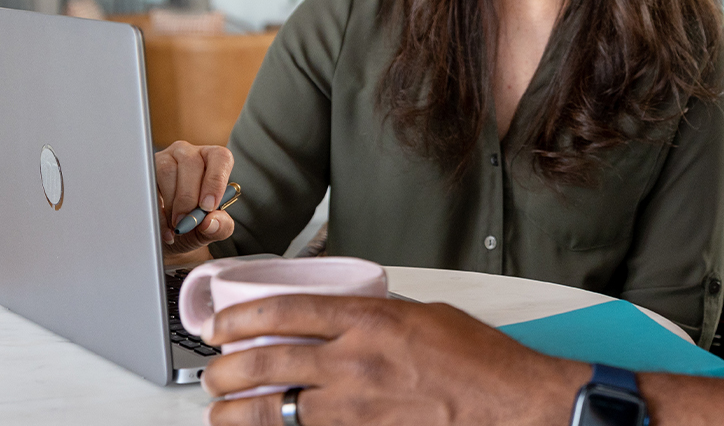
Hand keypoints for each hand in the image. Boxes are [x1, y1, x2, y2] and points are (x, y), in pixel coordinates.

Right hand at [155, 141, 234, 260]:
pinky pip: (148, 184)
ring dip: (171, 202)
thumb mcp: (213, 228)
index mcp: (215, 160)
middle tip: (187, 221)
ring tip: (176, 224)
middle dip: (189, 197)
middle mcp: (191, 154)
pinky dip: (157, 210)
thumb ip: (221, 226)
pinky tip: (164, 227)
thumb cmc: (197, 222)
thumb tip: (211, 222)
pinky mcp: (148, 171)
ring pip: (167, 170)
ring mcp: (167, 159)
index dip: (215, 181)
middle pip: (192, 164)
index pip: (220, 157)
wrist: (173, 232)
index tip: (208, 206)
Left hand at [200, 295, 587, 425]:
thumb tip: (338, 319)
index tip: (221, 326)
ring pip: (276, 410)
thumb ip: (375, 315)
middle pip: (266, 362)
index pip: (285, 311)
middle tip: (213, 374)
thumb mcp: (423, 313)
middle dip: (227, 371)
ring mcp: (356, 405)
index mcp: (370, 318)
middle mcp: (355, 360)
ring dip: (237, 413)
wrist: (509, 402)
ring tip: (220, 411)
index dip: (241, 318)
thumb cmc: (477, 358)